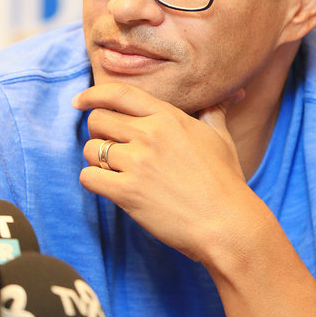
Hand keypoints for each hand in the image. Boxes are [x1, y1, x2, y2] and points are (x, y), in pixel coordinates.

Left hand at [73, 82, 247, 261]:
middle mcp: (149, 134)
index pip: (119, 93)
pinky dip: (94, 181)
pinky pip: (89, 178)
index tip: (80, 101)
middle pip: (98, 120)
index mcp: (168, 117)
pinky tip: (110, 187)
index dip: (93, 94)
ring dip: (96, 160)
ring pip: (91, 149)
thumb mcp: (221, 138)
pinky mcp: (128, 192)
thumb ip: (215, 112)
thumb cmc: (225, 181)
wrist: (227, 223)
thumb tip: (235, 93)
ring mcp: (137, 162)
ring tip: (114, 171)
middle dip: (97, 133)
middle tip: (109, 147)